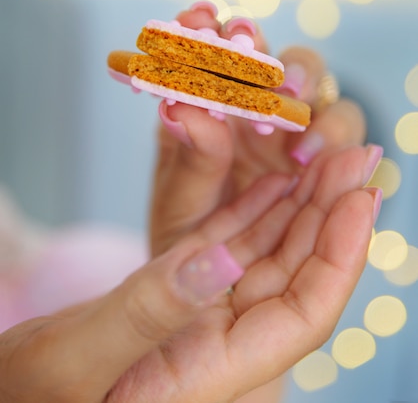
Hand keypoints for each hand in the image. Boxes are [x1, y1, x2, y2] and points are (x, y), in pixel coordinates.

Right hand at [0, 146, 380, 402]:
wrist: (10, 392)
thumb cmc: (30, 396)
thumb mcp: (79, 359)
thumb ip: (150, 313)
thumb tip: (220, 264)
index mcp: (208, 373)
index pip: (303, 315)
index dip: (339, 255)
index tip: (360, 198)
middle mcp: (218, 342)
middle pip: (295, 273)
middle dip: (331, 214)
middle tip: (354, 156)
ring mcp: (201, 312)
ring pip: (268, 253)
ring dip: (300, 203)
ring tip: (325, 153)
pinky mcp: (179, 290)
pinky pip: (230, 245)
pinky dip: (255, 210)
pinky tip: (275, 178)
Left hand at [150, 1, 368, 256]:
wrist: (225, 283)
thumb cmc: (192, 236)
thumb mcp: (180, 203)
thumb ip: (187, 158)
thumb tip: (178, 104)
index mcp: (212, 109)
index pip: (213, 54)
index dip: (206, 28)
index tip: (197, 17)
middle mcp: (257, 109)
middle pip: (272, 54)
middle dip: (260, 45)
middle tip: (246, 45)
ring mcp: (297, 127)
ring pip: (317, 83)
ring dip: (303, 85)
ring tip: (283, 104)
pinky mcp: (329, 153)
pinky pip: (345, 128)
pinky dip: (332, 133)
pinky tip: (306, 157)